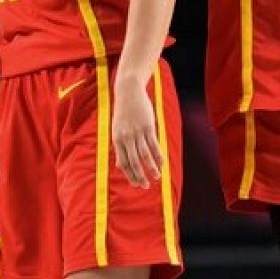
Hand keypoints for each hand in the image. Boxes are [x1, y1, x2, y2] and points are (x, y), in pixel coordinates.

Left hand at [111, 72, 163, 188]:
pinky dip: (158, 156)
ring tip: (156, 177)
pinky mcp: (148, 127)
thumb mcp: (117, 130)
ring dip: (151, 168)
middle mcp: (126, 138)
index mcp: (117, 140)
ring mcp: (137, 132)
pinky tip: (162, 163)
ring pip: (145, 155)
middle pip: (134, 162)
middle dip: (140, 176)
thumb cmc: (123, 113)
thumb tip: (119, 165)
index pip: (123, 163)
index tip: (136, 184)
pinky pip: (154, 145)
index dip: (130, 175)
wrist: (128, 93)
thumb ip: (119, 148)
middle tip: (146, 186)